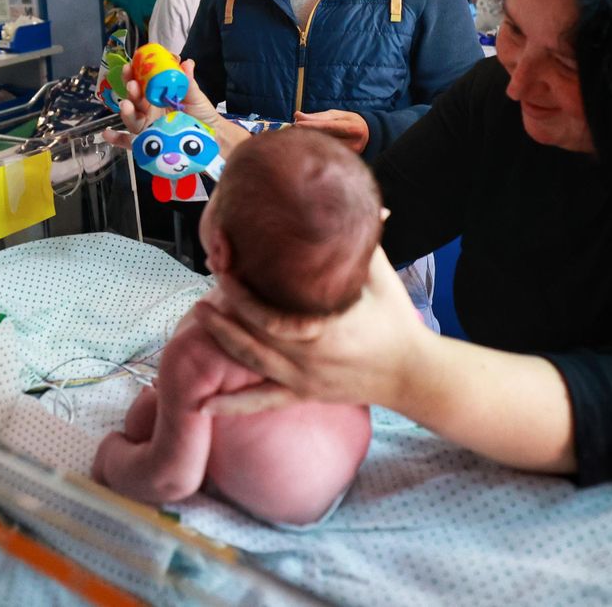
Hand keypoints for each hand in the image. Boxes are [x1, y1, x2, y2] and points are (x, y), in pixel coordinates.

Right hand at [104, 60, 247, 154]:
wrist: (212, 137)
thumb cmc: (202, 114)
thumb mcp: (195, 97)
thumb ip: (188, 82)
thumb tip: (187, 62)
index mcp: (158, 96)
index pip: (142, 83)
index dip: (135, 73)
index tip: (132, 64)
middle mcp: (149, 110)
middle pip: (134, 98)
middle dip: (130, 89)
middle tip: (131, 82)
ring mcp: (147, 126)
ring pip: (131, 117)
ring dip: (125, 110)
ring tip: (126, 104)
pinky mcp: (146, 143)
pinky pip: (129, 142)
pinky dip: (116, 139)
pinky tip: (107, 134)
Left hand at [194, 251, 431, 414]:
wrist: (412, 374)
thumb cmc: (396, 322)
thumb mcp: (381, 280)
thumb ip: (367, 244)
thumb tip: (373, 205)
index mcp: (324, 328)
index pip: (270, 314)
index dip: (241, 295)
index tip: (225, 271)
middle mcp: (308, 357)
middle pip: (254, 335)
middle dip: (225, 312)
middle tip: (204, 287)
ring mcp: (303, 379)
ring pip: (252, 362)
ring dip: (222, 340)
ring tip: (199, 317)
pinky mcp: (303, 394)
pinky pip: (263, 402)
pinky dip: (232, 405)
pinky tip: (202, 405)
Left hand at [292, 109, 369, 153]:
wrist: (368, 135)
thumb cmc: (349, 122)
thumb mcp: (336, 115)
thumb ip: (316, 117)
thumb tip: (296, 116)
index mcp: (354, 128)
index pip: (329, 127)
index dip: (312, 125)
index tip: (297, 124)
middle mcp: (354, 144)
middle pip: (325, 139)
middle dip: (308, 134)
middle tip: (292, 129)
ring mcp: (350, 157)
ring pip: (324, 149)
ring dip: (310, 143)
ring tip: (300, 137)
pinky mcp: (345, 164)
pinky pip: (326, 157)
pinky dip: (315, 151)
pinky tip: (309, 147)